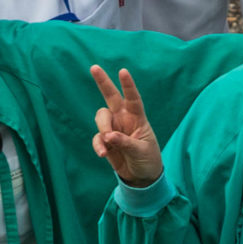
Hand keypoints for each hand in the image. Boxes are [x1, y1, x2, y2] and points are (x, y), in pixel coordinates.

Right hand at [89, 65, 163, 186]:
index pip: (133, 98)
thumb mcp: (142, 151)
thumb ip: (126, 143)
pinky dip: (98, 145)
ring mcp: (113, 128)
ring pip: (101, 118)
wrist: (141, 177)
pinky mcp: (105, 141)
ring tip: (108, 145)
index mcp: (137, 118)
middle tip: (94, 67)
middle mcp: (124, 119)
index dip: (128, 85)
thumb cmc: (148, 159)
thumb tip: (108, 136)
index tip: (123, 71)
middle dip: (103, 82)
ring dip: (103, 128)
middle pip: (111, 97)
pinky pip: (97, 138)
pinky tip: (104, 154)